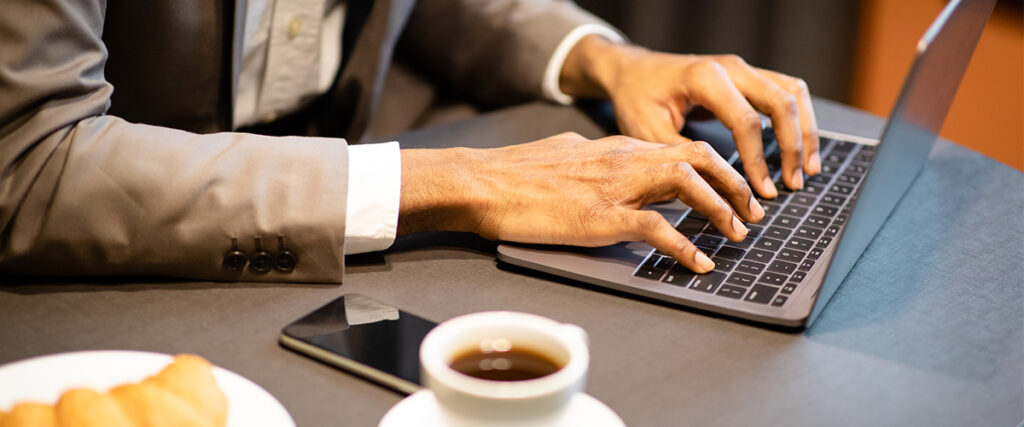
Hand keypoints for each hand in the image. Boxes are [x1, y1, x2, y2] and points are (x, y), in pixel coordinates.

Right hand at [398, 133, 764, 272]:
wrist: (481, 182)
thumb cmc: (513, 174)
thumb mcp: (563, 155)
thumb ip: (593, 161)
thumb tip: (607, 171)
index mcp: (615, 147)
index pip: (680, 147)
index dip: (715, 168)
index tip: (733, 189)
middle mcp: (622, 158)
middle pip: (696, 157)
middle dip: (732, 183)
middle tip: (752, 212)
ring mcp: (613, 185)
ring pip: (685, 182)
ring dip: (719, 208)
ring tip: (737, 234)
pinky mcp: (599, 215)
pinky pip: (656, 226)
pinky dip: (684, 245)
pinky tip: (698, 262)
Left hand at [559, 35, 820, 198]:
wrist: (633, 71)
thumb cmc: (637, 99)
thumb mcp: (650, 133)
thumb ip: (686, 158)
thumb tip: (721, 193)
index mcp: (705, 78)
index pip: (746, 121)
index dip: (758, 160)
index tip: (763, 192)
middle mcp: (730, 67)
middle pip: (781, 102)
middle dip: (793, 146)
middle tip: (794, 184)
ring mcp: (742, 68)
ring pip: (792, 92)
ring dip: (805, 131)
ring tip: (807, 169)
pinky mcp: (747, 76)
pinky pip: (785, 91)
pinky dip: (798, 119)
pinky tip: (800, 147)